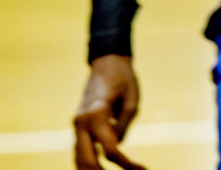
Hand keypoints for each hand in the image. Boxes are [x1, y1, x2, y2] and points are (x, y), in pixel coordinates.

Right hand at [73, 55, 145, 169]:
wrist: (106, 60)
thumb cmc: (123, 77)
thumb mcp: (132, 99)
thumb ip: (125, 125)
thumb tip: (117, 145)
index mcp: (96, 112)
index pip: (110, 148)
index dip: (126, 164)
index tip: (142, 169)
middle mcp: (82, 120)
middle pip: (86, 160)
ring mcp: (77, 123)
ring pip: (78, 158)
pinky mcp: (79, 124)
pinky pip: (80, 149)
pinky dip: (87, 162)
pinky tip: (100, 169)